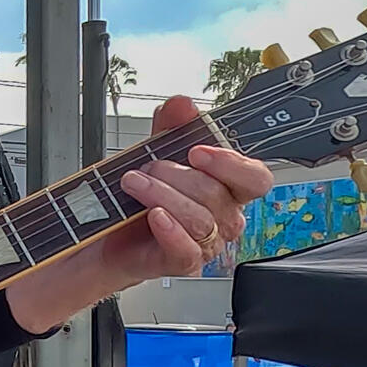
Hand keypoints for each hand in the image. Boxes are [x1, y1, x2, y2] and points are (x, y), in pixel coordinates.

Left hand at [99, 94, 273, 282]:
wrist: (111, 233)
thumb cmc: (142, 195)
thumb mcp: (156, 151)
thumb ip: (172, 126)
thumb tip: (182, 104)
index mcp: (229, 187)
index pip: (256, 178)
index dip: (231, 164)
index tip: (198, 151)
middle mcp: (224, 216)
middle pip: (217, 194)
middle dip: (176, 175)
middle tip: (148, 168)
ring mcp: (207, 242)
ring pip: (200, 219)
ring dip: (162, 196)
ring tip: (134, 184)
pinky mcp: (184, 262)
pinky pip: (187, 249)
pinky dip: (170, 230)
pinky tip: (154, 216)